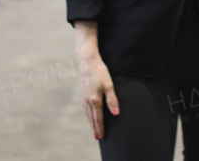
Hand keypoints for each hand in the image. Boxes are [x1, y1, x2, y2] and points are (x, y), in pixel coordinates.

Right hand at [74, 22, 116, 139]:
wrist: (87, 61)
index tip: (102, 137)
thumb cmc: (100, 72)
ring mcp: (84, 97)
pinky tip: (89, 115)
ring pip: (87, 113)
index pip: (98, 118)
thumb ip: (112, 100)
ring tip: (93, 129)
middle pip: (92, 118)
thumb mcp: (109, 84)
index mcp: (95, 100)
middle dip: (95, 128)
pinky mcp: (83, 93)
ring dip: (91, 122)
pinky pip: (85, 108)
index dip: (101, 128)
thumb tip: (116, 113)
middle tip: (97, 138)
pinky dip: (87, 114)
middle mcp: (88, 100)